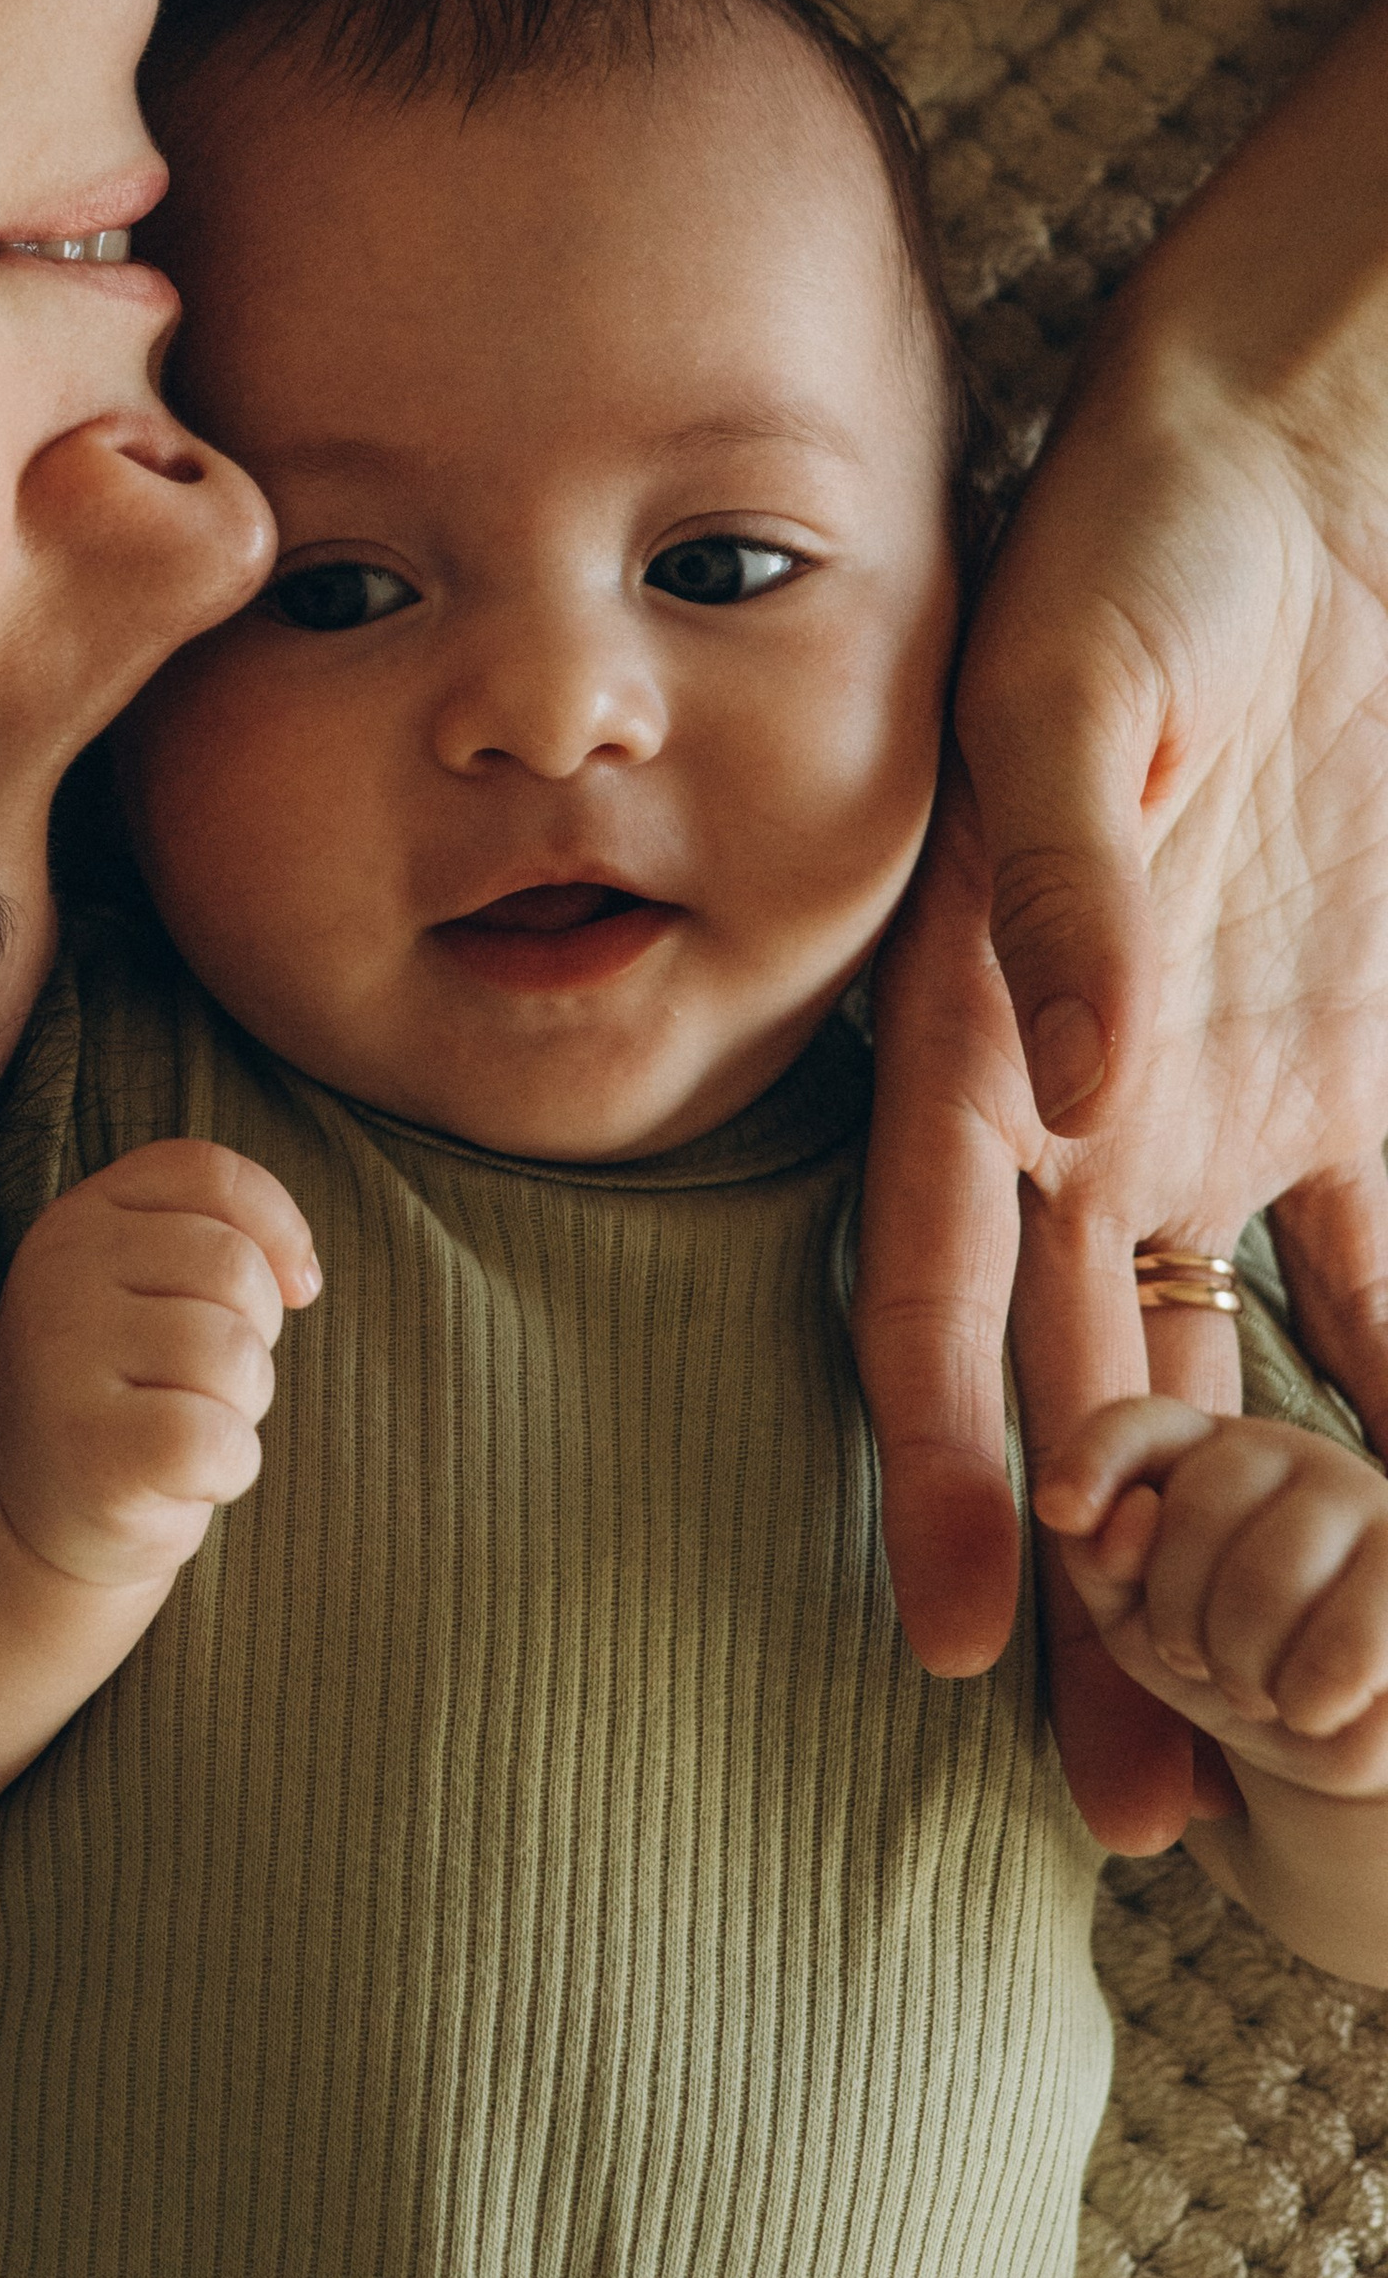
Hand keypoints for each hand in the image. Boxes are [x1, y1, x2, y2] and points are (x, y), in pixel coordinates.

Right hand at [0, 1138, 319, 1592]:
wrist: (27, 1510)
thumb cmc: (122, 1388)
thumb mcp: (148, 1284)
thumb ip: (219, 1236)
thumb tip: (303, 1278)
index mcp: (77, 1219)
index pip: (209, 1176)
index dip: (277, 1227)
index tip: (291, 1289)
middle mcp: (59, 1274)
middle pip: (236, 1269)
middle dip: (252, 1336)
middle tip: (191, 1383)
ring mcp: (64, 1361)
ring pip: (235, 1356)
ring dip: (239, 1407)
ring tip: (178, 1426)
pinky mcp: (91, 1449)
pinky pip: (219, 1439)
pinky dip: (228, 1469)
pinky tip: (178, 1478)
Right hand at [857, 0, 1387, 1844]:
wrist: (1290, 467)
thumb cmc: (1136, 549)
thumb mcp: (1069, 688)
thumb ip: (1064, 893)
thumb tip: (1072, 1098)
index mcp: (972, 1030)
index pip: (933, 1285)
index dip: (941, 1464)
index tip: (960, 1639)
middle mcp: (1083, 1104)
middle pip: (1071, 1389)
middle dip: (1095, 1597)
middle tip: (1127, 1810)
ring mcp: (1219, 1098)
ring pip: (1214, 1376)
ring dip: (1238, 1552)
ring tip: (1276, 1748)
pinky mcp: (1347, 1068)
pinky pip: (1379, 1263)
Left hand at [1039, 1399, 1387, 1801]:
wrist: (1334, 1737)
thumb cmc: (1224, 1667)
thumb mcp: (1135, 1618)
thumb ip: (1102, 1558)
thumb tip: (1129, 1512)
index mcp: (1212, 1452)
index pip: (1142, 1423)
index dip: (1095, 1458)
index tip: (1061, 1510)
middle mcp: (1296, 1454)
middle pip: (1199, 1511)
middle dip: (1179, 1616)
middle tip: (1202, 1664)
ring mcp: (1371, 1500)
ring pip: (1270, 1575)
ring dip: (1243, 1666)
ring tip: (1259, 1691)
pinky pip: (1345, 1640)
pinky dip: (1308, 1694)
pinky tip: (1313, 1710)